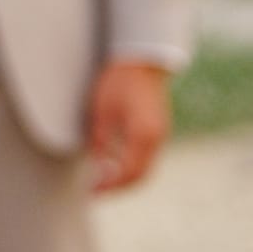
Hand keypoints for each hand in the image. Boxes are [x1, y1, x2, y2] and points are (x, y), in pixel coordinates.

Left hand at [87, 58, 171, 194]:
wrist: (141, 59)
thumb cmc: (119, 80)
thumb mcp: (102, 110)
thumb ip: (100, 140)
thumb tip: (97, 165)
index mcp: (144, 136)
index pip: (128, 174)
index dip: (110, 187)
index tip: (92, 192)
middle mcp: (156, 139)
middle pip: (140, 176)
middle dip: (118, 188)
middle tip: (95, 192)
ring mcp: (160, 135)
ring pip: (145, 168)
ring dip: (125, 178)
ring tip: (101, 181)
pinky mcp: (157, 129)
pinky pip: (146, 156)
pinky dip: (131, 165)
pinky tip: (112, 164)